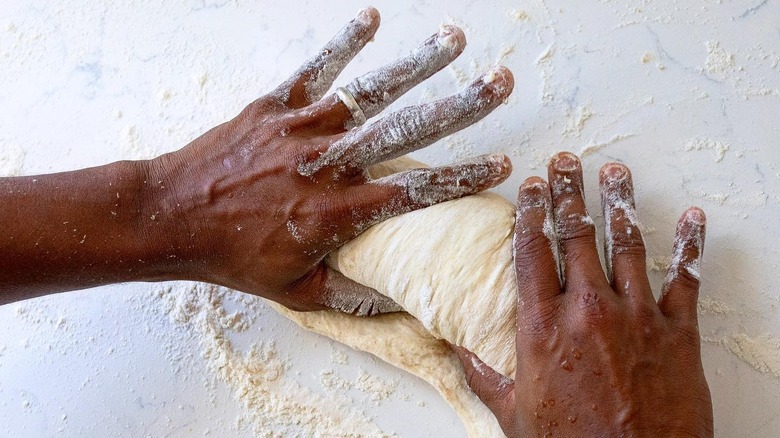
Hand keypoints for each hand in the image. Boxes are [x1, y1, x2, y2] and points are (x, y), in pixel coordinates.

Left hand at [142, 8, 513, 313]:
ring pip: (369, 93)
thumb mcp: (297, 292)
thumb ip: (353, 295)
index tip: (501, 164)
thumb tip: (398, 300)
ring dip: (417, 65)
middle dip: (460, 105)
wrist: (171, 217)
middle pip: (406, 130)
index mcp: (338, 211)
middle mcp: (327, 164)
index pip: (415, 191)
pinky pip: (314, 70)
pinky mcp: (274, 107)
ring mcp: (301, 130)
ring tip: (455, 40)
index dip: (462, 177)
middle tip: (501, 84)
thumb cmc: (234, 258)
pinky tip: (372, 19)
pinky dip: (344, 44)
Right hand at [453, 152, 712, 436]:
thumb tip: (456, 350)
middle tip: (567, 162)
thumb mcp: (514, 414)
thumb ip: (484, 375)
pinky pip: (686, 280)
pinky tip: (692, 219)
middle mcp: (588, 311)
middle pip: (577, 235)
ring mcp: (637, 318)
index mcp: (543, 327)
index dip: (531, 212)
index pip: (532, 252)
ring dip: (620, 202)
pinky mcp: (678, 334)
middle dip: (570, 192)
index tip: (531, 186)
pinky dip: (689, 247)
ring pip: (627, 245)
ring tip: (615, 171)